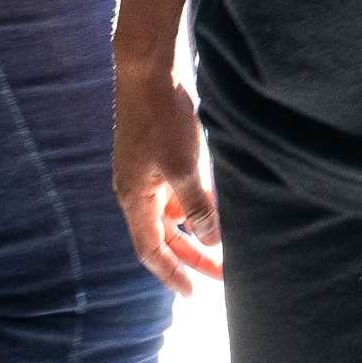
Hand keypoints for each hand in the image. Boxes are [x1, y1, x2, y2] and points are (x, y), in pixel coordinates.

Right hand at [115, 69, 220, 288]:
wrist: (148, 69)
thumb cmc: (162, 118)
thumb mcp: (184, 168)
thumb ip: (198, 207)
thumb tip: (214, 242)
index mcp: (134, 198)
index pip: (151, 250)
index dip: (172, 273)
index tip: (192, 294)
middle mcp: (137, 189)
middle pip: (164, 235)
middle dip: (191, 255)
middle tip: (221, 274)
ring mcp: (147, 170)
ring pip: (173, 212)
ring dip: (197, 229)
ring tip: (227, 243)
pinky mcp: (159, 153)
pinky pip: (178, 189)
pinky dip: (198, 203)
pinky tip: (221, 205)